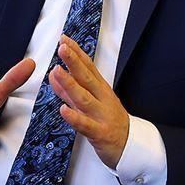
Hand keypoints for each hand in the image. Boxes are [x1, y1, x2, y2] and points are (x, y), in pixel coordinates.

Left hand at [49, 35, 129, 168]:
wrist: (130, 145)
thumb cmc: (109, 120)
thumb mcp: (91, 101)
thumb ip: (70, 89)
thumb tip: (54, 74)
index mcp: (100, 88)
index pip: (88, 66)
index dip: (76, 52)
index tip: (64, 39)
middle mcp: (101, 98)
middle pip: (86, 77)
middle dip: (74, 62)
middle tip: (62, 48)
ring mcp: (101, 115)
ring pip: (84, 98)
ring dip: (70, 84)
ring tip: (57, 72)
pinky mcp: (99, 132)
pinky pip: (85, 125)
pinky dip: (74, 117)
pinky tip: (63, 110)